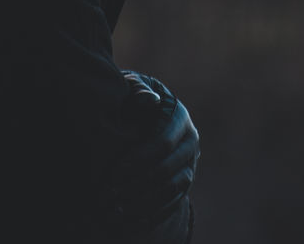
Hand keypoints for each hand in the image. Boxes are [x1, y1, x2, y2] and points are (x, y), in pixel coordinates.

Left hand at [104, 71, 199, 231]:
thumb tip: (150, 101)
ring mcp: (190, 161)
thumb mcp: (132, 87)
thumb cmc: (132, 97)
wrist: (142, 112)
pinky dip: (155, 211)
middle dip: (139, 183)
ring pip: (173, 187)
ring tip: (120, 207)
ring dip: (146, 200)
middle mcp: (190, 141)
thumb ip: (138, 90)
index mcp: (179, 117)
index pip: (163, 143)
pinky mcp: (184, 178)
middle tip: (113, 193)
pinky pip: (174, 200)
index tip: (116, 170)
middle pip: (168, 168)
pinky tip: (133, 217)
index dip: (139, 158)